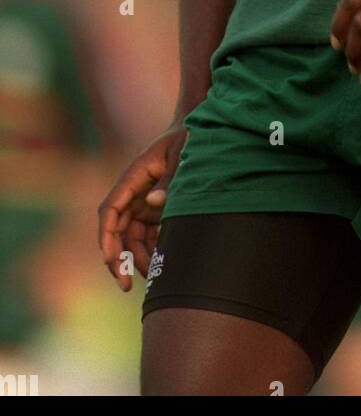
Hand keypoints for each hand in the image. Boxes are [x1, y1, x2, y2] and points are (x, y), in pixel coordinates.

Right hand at [97, 123, 187, 290]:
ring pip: (131, 237)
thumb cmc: (188, 138)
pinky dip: (152, 250)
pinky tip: (164, 264)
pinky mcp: (154, 209)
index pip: (110, 210)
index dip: (107, 237)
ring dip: (136, 258)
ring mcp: (142, 202)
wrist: (197, 130)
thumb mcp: (183, 154)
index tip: (109, 260)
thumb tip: (155, 201)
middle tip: (126, 285)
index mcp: (133, 177)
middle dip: (118, 259)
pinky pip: (147, 235)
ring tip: (153, 278)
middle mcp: (133, 192)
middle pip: (117, 230)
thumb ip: (171, 177)